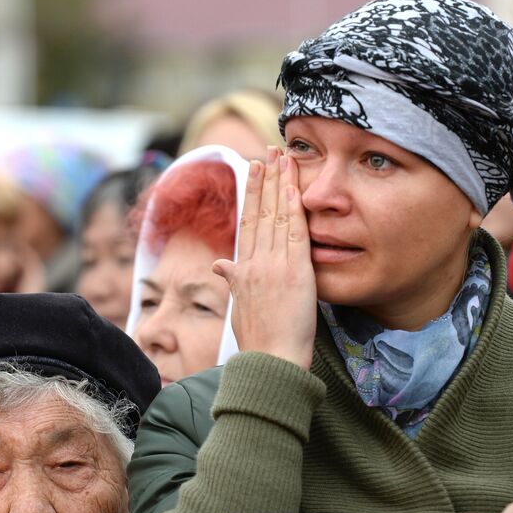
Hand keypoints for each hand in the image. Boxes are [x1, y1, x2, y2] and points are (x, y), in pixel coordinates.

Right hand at [213, 147, 318, 369]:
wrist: (270, 362)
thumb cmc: (258, 343)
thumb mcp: (239, 307)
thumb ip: (232, 281)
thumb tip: (219, 266)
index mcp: (242, 271)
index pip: (247, 223)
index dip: (251, 193)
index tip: (253, 169)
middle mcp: (253, 263)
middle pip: (259, 211)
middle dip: (264, 178)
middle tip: (268, 150)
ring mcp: (272, 266)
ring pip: (276, 215)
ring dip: (279, 183)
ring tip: (282, 156)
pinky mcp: (294, 272)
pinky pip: (294, 232)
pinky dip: (293, 207)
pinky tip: (293, 186)